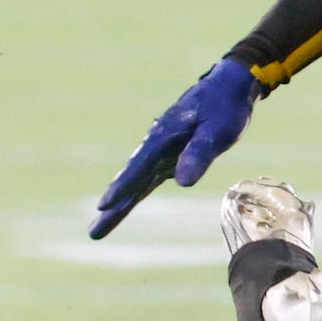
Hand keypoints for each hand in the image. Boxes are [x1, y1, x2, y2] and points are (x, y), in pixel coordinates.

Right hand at [90, 58, 261, 238]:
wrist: (227, 88)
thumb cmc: (224, 108)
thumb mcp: (217, 131)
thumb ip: (199, 154)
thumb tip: (182, 183)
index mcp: (163, 137)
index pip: (139, 167)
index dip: (122, 188)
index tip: (105, 206)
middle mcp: (156, 145)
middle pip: (130, 180)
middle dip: (113, 206)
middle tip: (93, 232)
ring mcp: (160, 152)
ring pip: (136, 183)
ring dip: (119, 204)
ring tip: (99, 228)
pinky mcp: (168, 157)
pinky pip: (147, 179)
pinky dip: (133, 193)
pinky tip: (121, 207)